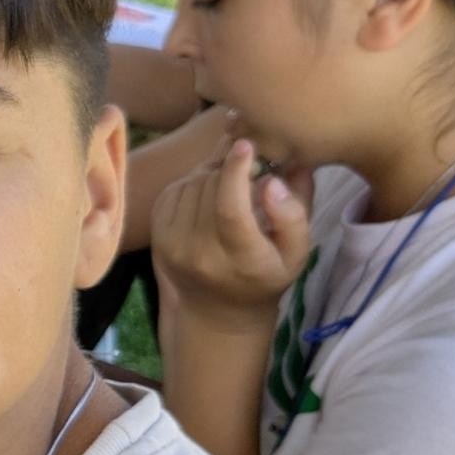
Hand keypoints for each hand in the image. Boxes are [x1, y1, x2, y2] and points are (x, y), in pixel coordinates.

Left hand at [151, 138, 316, 330]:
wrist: (218, 310)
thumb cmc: (265, 274)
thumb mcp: (296, 253)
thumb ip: (295, 214)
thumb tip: (274, 178)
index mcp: (242, 261)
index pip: (230, 209)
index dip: (236, 171)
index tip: (246, 145)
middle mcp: (201, 256)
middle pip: (210, 188)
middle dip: (230, 169)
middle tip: (249, 170)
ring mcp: (173, 247)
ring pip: (191, 184)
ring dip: (212, 174)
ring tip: (231, 187)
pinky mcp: (157, 237)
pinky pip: (174, 191)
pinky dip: (193, 183)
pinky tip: (209, 196)